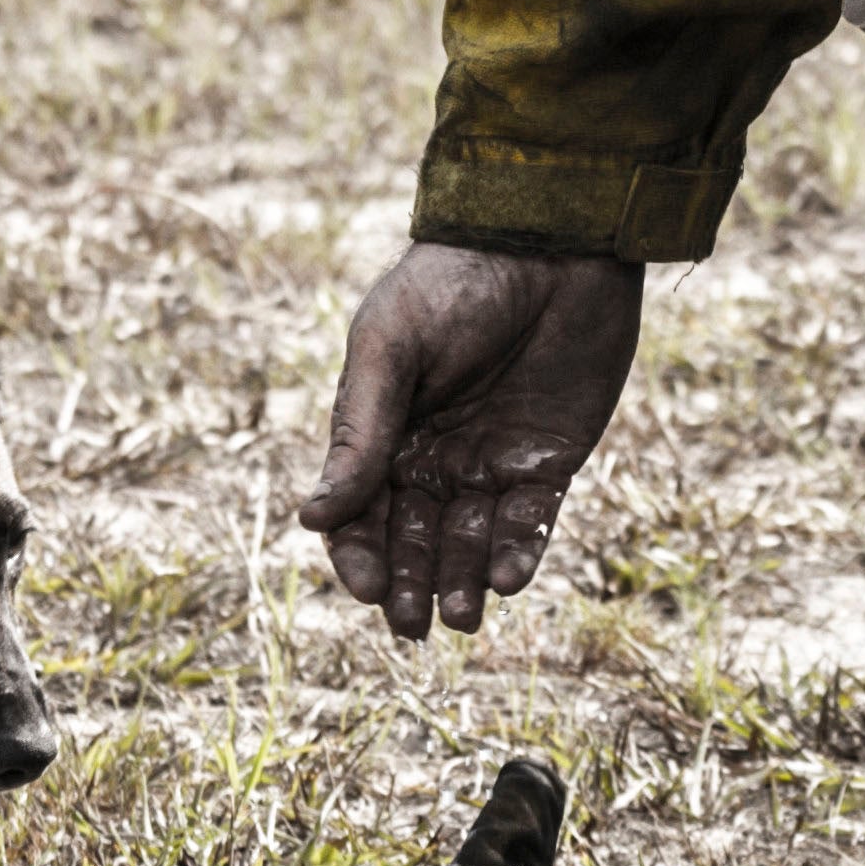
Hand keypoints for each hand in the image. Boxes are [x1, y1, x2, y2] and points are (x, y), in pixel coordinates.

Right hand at [297, 242, 643, 637]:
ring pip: (469, 544)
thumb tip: (311, 519)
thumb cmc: (456, 281)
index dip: (360, 555)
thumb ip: (360, 431)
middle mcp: (434, 456)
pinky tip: (507, 578)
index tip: (369, 588)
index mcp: (384, 432)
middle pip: (413, 540)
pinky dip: (517, 554)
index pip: (360, 513)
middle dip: (410, 586)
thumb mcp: (391, 347)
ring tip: (461, 615)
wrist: (552, 239)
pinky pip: (530, 523)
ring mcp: (493, 461)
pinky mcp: (549, 460)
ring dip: (461, 584)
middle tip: (413, 626)